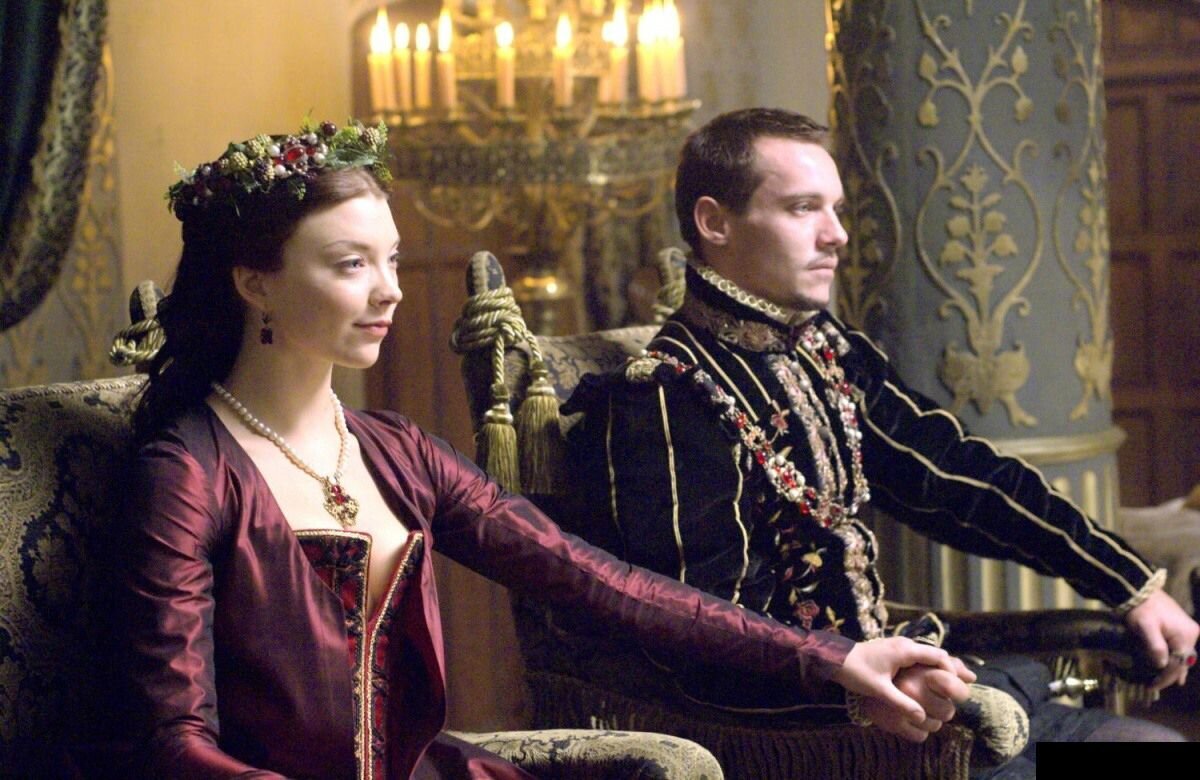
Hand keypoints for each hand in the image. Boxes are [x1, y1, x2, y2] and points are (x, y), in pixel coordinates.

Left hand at [832, 637, 975, 740]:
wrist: (835, 658)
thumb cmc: (856, 672)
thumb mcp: (879, 690)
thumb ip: (901, 703)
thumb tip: (921, 717)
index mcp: (905, 650)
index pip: (939, 656)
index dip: (952, 671)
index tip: (957, 688)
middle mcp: (905, 644)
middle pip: (937, 654)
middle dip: (949, 670)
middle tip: (961, 688)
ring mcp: (900, 645)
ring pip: (928, 655)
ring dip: (939, 668)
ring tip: (950, 686)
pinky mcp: (895, 650)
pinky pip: (918, 656)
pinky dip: (928, 667)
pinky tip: (931, 681)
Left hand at [1124, 589, 1199, 690]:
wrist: (1140, 589)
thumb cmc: (1141, 608)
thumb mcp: (1145, 628)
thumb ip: (1155, 647)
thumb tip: (1162, 665)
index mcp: (1185, 636)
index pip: (1177, 664)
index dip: (1165, 678)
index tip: (1151, 686)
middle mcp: (1191, 634)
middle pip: (1183, 661)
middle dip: (1171, 675)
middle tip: (1157, 686)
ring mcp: (1188, 630)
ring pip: (1183, 655)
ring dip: (1176, 667)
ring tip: (1174, 681)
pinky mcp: (1182, 627)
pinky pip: (1181, 648)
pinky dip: (1176, 658)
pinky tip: (1175, 664)